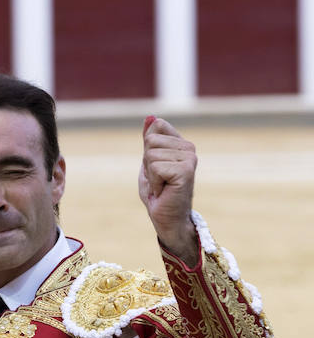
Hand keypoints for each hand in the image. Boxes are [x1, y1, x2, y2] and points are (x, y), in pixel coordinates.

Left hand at [139, 116, 198, 265]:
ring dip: (150, 176)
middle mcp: (189, 148)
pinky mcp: (185, 171)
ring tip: (162, 187)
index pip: (156, 126)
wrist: (168, 220)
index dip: (147, 149)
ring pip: (151, 155)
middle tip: (159, 181)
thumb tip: (149, 116)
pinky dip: (154, 183)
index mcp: (181, 143)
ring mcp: (189, 158)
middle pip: (150, 141)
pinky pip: (155, 168)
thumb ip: (149, 139)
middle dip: (147, 165)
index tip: (156, 168)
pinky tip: (164, 191)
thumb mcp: (148, 163)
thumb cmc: (158, 194)